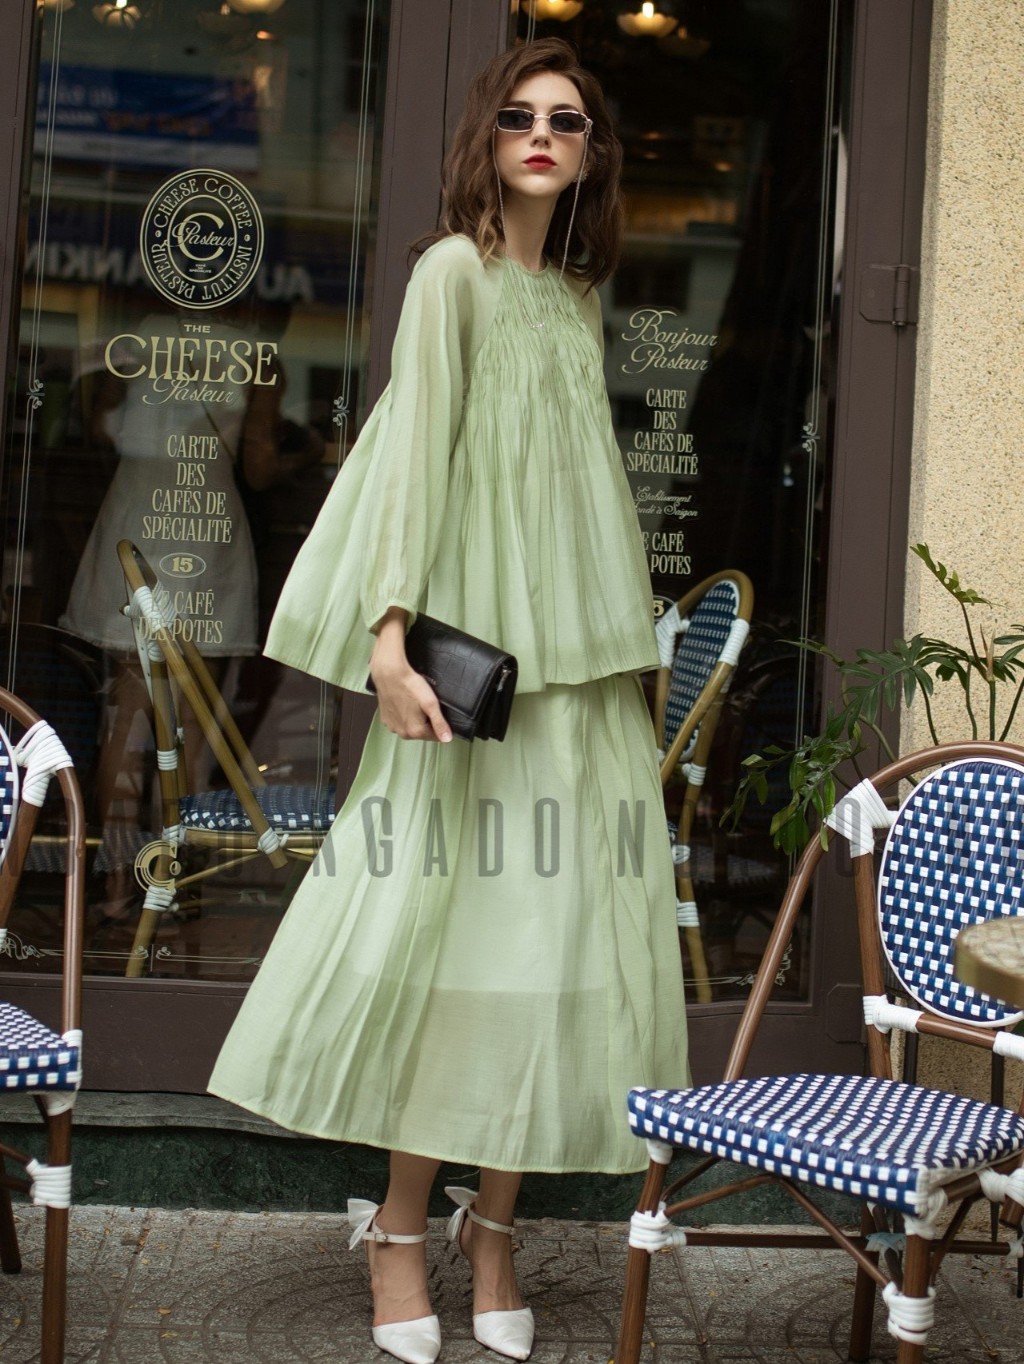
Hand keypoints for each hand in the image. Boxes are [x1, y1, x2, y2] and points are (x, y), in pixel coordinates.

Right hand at [369, 610, 451, 742]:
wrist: (389, 673)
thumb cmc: (410, 685)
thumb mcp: (430, 703)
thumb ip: (440, 723)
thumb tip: (447, 739)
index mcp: (415, 731)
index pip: (435, 736)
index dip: (441, 725)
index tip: (439, 713)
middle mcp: (402, 733)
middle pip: (422, 733)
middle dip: (428, 722)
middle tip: (426, 705)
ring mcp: (392, 726)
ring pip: (411, 727)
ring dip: (415, 719)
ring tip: (415, 703)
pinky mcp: (385, 719)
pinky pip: (400, 721)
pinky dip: (404, 715)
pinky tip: (405, 703)